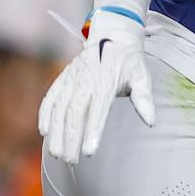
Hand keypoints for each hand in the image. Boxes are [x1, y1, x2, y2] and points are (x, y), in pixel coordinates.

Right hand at [39, 7, 154, 164]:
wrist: (113, 35)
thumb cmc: (129, 61)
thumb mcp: (142, 76)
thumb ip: (144, 99)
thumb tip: (151, 121)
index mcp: (106, 83)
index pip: (97, 112)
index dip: (92, 132)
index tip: (89, 152)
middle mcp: (85, 82)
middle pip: (74, 114)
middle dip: (70, 139)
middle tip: (70, 161)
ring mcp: (71, 79)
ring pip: (59, 108)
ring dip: (56, 132)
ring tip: (56, 153)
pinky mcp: (63, 78)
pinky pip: (50, 97)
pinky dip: (44, 114)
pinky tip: (43, 131)